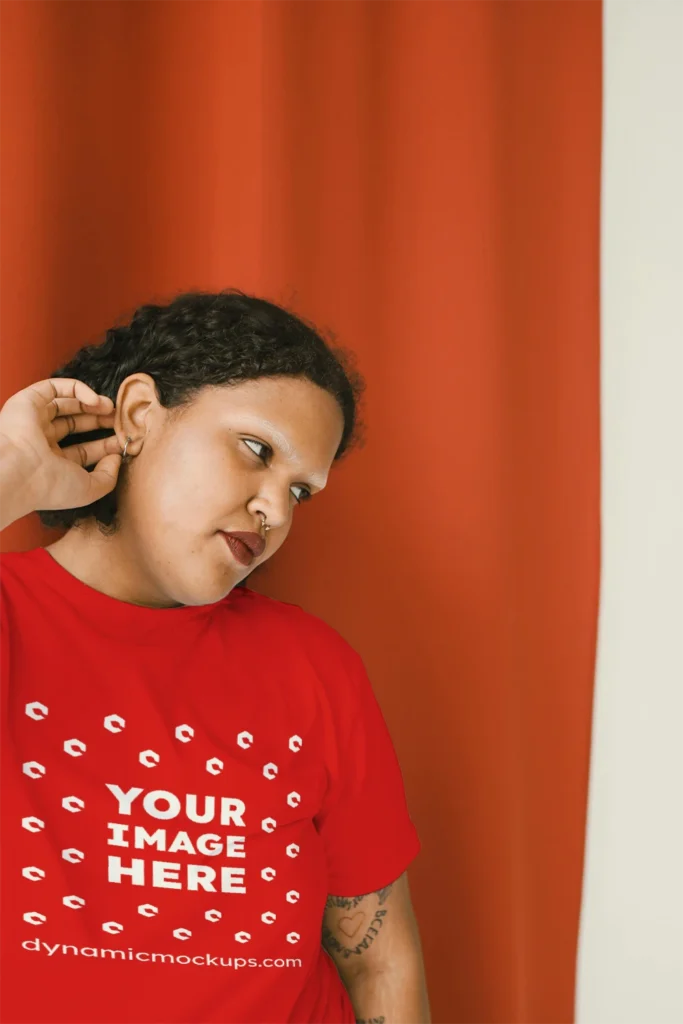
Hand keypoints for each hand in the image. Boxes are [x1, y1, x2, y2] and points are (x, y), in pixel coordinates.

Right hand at [0, 378, 124, 512]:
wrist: (19, 472)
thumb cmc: (51, 486)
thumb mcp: (90, 489)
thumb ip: (108, 476)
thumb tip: (116, 457)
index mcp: (52, 464)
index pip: (84, 451)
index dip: (106, 445)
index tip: (125, 441)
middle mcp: (41, 442)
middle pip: (76, 424)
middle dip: (100, 421)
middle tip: (120, 420)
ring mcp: (34, 420)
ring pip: (66, 404)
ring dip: (91, 404)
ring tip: (111, 408)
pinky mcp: (28, 401)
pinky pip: (54, 387)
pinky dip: (77, 389)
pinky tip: (95, 401)